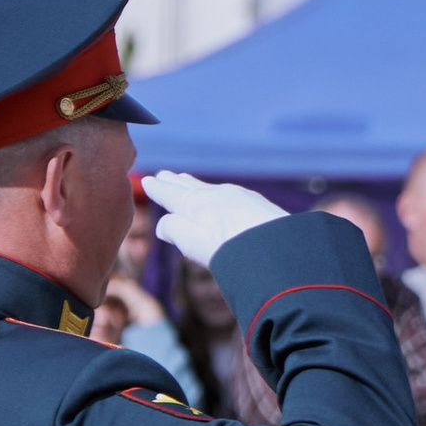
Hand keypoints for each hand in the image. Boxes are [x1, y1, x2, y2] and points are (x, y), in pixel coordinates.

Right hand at [145, 170, 286, 267]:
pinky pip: (230, 194)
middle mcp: (215, 195)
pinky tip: (223, 197)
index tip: (149, 181)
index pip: (171, 194)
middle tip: (165, 175)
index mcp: (194, 204)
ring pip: (210, 189)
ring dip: (196, 185)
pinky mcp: (257, 204)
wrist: (277, 247)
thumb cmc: (230, 250)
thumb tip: (164, 224)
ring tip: (186, 180)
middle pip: (190, 187)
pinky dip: (218, 193)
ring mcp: (238, 197)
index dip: (158, 189)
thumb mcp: (193, 243)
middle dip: (175, 182)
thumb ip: (175, 231)